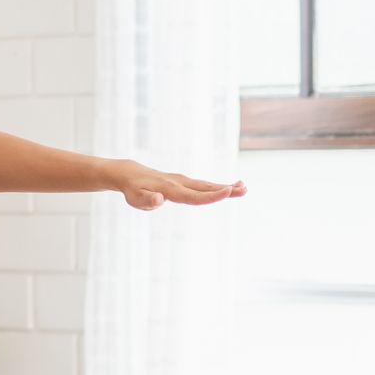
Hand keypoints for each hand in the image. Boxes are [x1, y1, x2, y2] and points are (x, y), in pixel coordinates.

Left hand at [111, 161, 244, 209]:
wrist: (131, 174)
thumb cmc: (133, 190)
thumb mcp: (136, 199)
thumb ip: (148, 200)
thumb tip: (158, 200)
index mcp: (171, 189)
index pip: (194, 196)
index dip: (211, 196)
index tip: (228, 191)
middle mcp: (180, 183)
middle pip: (205, 188)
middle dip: (225, 190)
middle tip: (244, 189)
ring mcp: (183, 181)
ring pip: (206, 185)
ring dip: (225, 186)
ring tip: (243, 187)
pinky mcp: (183, 182)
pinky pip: (202, 185)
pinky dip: (216, 186)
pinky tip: (229, 187)